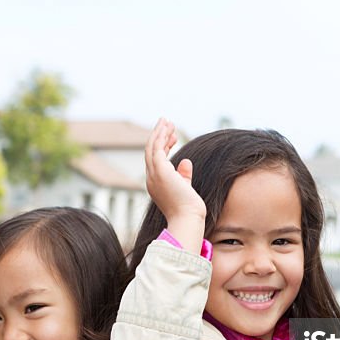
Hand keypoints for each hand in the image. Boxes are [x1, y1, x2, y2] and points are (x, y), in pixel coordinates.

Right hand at [144, 118, 205, 251]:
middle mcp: (151, 178)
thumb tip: (185, 161)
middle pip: (151, 152)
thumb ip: (184, 175)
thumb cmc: (189, 209)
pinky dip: (161, 136)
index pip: (156, 161)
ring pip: (152, 147)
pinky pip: (157, 148)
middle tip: (166, 123)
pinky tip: (168, 128)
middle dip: (158, 136)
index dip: (164, 147)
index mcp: (156, 184)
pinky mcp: (160, 170)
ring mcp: (154, 174)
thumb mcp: (185, 188)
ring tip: (167, 121)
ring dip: (159, 132)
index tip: (174, 137)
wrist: (187, 218)